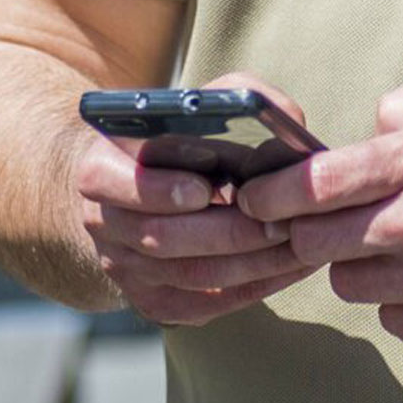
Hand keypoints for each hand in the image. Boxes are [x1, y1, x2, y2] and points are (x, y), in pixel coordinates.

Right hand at [75, 72, 313, 325]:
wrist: (131, 186)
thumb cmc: (175, 137)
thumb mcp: (194, 105)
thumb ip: (234, 98)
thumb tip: (285, 122)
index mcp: (101, 169)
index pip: (114, 184)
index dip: (157, 190)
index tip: (203, 188)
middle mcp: (104, 223)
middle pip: (163, 238)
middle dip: (228, 233)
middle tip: (281, 222)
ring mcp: (125, 267)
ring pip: (190, 275)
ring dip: (252, 264)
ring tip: (300, 244)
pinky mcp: (151, 299)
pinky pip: (203, 304)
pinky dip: (252, 289)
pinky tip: (289, 268)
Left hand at [239, 66, 402, 355]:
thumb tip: (361, 133)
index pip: (314, 184)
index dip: (269, 192)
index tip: (252, 197)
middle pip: (314, 240)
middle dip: (308, 230)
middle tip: (327, 222)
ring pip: (347, 283)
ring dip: (359, 265)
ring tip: (398, 246)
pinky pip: (389, 320)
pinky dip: (400, 303)